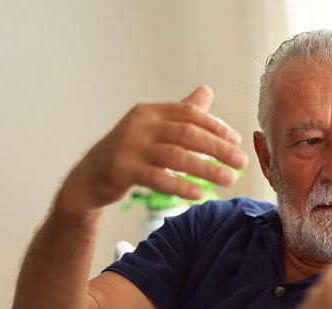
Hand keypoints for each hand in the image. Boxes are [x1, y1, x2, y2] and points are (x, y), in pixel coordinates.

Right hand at [57, 85, 246, 213]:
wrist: (89, 178)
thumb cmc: (128, 152)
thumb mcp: (153, 129)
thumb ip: (180, 113)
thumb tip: (206, 91)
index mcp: (151, 112)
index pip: (190, 115)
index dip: (216, 127)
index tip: (237, 141)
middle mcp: (140, 124)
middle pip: (187, 134)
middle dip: (218, 148)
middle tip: (242, 162)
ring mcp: (129, 146)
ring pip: (176, 156)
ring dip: (206, 168)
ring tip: (229, 179)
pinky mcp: (121, 169)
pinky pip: (157, 178)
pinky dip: (180, 186)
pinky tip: (199, 194)